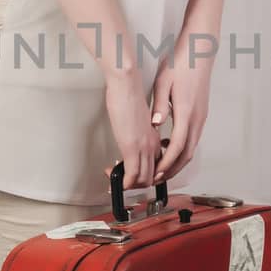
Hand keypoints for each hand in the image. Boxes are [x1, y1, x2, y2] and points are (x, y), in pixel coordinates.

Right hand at [102, 68, 163, 190]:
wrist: (126, 85)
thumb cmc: (129, 95)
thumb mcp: (137, 119)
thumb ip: (138, 131)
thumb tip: (131, 137)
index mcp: (154, 137)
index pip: (155, 165)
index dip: (144, 174)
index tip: (131, 173)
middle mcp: (153, 144)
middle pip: (152, 176)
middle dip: (136, 184)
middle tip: (122, 180)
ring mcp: (144, 147)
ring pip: (144, 179)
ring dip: (129, 184)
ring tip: (115, 178)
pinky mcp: (132, 148)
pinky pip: (132, 175)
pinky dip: (124, 183)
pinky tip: (115, 180)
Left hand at [148, 34, 211, 182]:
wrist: (200, 51)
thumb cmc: (182, 63)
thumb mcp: (163, 82)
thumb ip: (158, 105)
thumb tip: (154, 124)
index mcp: (186, 112)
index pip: (177, 146)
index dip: (166, 163)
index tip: (156, 173)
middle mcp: (197, 118)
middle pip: (187, 153)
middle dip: (172, 169)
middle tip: (158, 178)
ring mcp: (201, 117)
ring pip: (191, 147)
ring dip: (177, 161)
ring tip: (161, 167)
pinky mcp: (201, 114)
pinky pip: (192, 138)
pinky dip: (181, 148)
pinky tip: (167, 145)